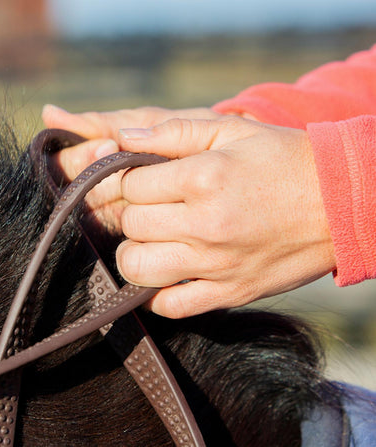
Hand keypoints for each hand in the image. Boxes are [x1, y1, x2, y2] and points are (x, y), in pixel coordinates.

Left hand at [115, 116, 335, 317]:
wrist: (342, 202)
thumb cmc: (283, 161)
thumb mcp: (232, 130)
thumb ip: (173, 131)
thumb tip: (122, 138)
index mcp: (203, 178)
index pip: (131, 185)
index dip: (132, 180)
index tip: (148, 181)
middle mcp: (206, 224)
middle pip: (130, 225)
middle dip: (134, 213)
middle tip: (153, 208)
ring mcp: (216, 264)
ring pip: (137, 268)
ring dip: (135, 253)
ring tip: (154, 241)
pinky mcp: (229, 293)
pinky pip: (170, 307)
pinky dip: (156, 294)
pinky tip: (166, 273)